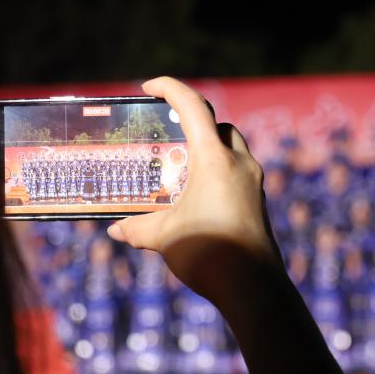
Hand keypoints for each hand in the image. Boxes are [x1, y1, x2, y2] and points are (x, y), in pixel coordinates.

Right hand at [107, 77, 283, 306]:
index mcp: (215, 158)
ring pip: (231, 148)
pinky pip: (237, 173)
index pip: (193, 106)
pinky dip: (216, 173)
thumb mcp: (163, 237)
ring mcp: (253, 182)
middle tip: (166, 135)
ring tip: (180, 168)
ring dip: (206, 149)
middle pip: (217, 125)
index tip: (148, 87)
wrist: (253, 287)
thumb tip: (116, 230)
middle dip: (192, 122)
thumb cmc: (208, 252)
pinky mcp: (258, 201)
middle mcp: (239, 163)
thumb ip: (137, 227)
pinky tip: (196, 196)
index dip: (170, 88)